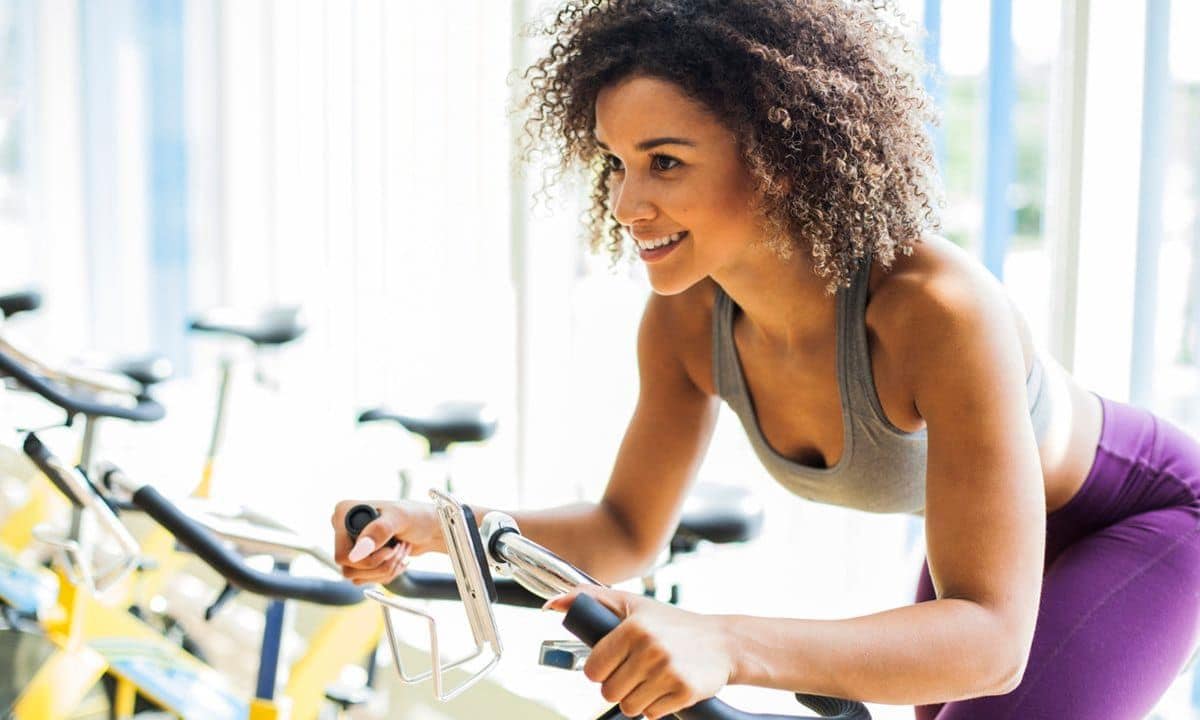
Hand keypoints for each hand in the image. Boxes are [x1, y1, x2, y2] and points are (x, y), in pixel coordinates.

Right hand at [330, 499, 442, 584]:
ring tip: (400, 551)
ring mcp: (352, 545)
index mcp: (344, 513)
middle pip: (348, 569)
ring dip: (385, 569)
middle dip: (380, 565)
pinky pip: (366, 580)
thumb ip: (379, 530)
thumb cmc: (416, 516)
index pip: (342, 555)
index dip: (368, 559)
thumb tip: (357, 552)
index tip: (391, 549)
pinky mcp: (361, 558)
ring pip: (357, 578)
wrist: (430, 528)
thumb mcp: (400, 518)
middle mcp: (343, 530)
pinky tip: (398, 559)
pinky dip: (386, 574)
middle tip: (399, 550)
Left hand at [544, 587, 734, 719]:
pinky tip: (667, 686)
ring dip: (638, 698)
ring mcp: (669, 671)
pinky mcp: (685, 691)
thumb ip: (590, 599)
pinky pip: (652, 714)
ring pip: (629, 706)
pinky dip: (657, 706)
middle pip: (609, 692)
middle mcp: (651, 648)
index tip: (615, 663)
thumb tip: (550, 604)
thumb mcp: (632, 604)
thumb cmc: (673, 623)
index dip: (602, 670)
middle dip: (620, 685)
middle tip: (637, 671)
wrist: (723, 642)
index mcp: (634, 627)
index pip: (594, 670)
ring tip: (653, 678)